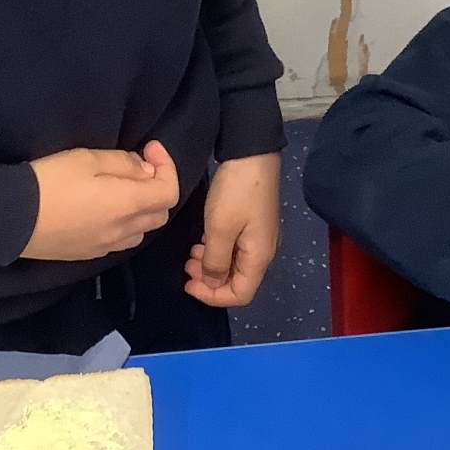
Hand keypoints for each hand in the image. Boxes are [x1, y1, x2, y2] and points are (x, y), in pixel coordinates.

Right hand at [20, 142, 179, 261]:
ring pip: (141, 230)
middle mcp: (123, 230)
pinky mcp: (88, 254)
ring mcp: (106, 246)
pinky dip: (122, 224)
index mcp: (128, 204)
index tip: (149, 148)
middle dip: (157, 188)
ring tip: (120, 189)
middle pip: (160, 214)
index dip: (167, 166)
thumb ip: (123, 162)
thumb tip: (144, 169)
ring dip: (141, 209)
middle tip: (137, 167)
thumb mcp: (87, 158)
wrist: (11, 218)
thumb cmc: (50, 181)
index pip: (169, 191)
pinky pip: (119, 240)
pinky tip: (101, 209)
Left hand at [183, 152, 280, 308]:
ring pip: (234, 265)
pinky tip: (203, 240)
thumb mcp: (220, 229)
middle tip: (186, 266)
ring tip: (191, 253)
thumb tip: (213, 283)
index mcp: (258, 257)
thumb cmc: (236, 192)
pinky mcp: (252, 224)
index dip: (213, 296)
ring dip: (211, 265)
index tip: (188, 284)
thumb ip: (215, 261)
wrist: (253, 153)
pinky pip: (235, 249)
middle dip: (210, 280)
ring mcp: (259, 237)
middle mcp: (262, 251)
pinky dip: (217, 251)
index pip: (240, 295)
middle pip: (238, 282)